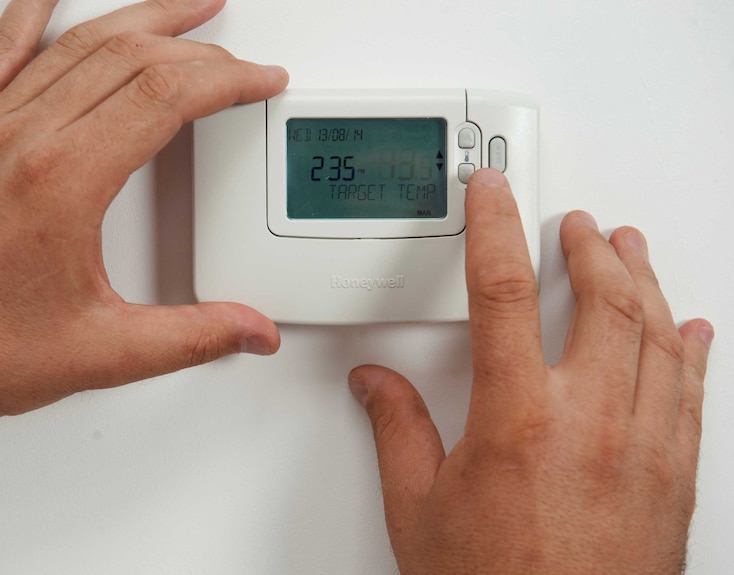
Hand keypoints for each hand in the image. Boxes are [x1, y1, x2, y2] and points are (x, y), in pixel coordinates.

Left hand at [0, 0, 286, 483]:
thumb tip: (251, 329)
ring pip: (77, 42)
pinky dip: (35, 11)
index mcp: (64, 181)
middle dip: (198, 51)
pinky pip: (2, 49)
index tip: (259, 80)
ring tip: (185, 8)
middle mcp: (21, 139)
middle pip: (130, 58)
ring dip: (141, 17)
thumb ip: (192, 336)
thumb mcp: (104, 354)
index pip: (165, 96)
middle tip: (237, 60)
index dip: (227, 80)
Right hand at [349, 169, 712, 573]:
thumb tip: (375, 385)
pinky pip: (690, 392)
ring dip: (644, 280)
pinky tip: (689, 330)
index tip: (494, 192)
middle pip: (604, 299)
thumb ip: (397, 430)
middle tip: (578, 223)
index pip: (503, 291)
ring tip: (631, 249)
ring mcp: (643, 446)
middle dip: (591, 248)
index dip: (495, 227)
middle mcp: (590, 420)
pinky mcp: (674, 477)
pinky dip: (689, 350)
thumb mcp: (419, 508)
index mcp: (518, 418)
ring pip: (656, 333)